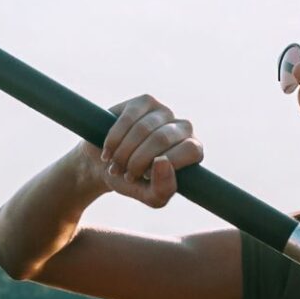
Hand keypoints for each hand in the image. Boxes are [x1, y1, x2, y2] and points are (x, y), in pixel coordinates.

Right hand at [75, 94, 202, 207]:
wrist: (105, 166)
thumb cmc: (134, 182)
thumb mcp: (151, 197)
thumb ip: (162, 190)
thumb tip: (162, 161)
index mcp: (194, 150)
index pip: (191, 150)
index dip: (165, 164)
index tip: (145, 176)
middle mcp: (184, 127)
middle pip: (162, 138)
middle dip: (138, 160)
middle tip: (125, 174)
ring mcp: (165, 112)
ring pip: (144, 128)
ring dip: (124, 152)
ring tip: (115, 165)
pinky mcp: (144, 102)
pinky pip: (130, 117)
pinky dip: (115, 138)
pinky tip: (109, 151)